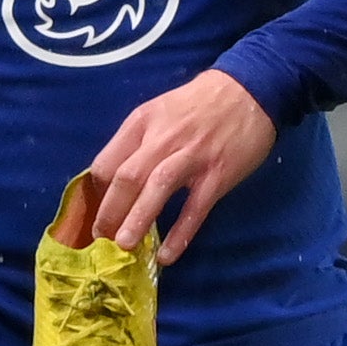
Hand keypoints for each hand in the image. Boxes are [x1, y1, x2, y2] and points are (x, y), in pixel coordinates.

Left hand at [85, 68, 277, 262]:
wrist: (249, 90)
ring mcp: (192, 156)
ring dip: (137, 219)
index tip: (97, 214)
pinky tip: (168, 255)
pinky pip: (195, 208)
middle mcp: (163, 138)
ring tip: (124, 246)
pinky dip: (180, 233)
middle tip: (101, 239)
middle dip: (109, 212)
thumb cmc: (198, 104)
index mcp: (142, 122)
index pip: (107, 162)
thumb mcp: (158, 111)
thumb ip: (137, 142)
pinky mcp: (218, 174)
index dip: (97, 193)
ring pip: (157, 188)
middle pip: (127, 177)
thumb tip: (114, 182)